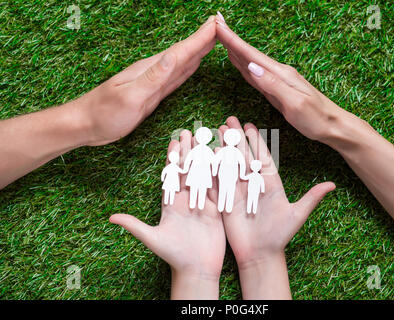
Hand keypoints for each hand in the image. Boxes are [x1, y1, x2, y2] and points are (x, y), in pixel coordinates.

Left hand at [76, 16, 216, 145]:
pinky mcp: (153, 94)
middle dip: (203, 39)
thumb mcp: (130, 96)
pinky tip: (193, 64)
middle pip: (184, 52)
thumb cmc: (104, 113)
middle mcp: (154, 72)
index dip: (200, 38)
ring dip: (197, 51)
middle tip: (221, 26)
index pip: (180, 50)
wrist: (86, 125)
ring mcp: (154, 82)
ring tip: (212, 40)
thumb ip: (153, 77)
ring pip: (182, 63)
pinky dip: (188, 69)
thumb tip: (174, 56)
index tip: (216, 23)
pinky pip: (176, 78)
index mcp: (150, 69)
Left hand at [110, 130, 225, 298]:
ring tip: (208, 140)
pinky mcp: (217, 209)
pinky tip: (223, 159)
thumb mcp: (153, 239)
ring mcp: (203, 204)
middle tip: (190, 132)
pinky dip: (220, 174)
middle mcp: (187, 200)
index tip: (174, 141)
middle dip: (189, 151)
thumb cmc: (173, 255)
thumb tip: (111, 218)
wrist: (196, 269)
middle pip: (188, 170)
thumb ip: (134, 226)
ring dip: (205, 158)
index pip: (172, 175)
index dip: (172, 158)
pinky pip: (218, 189)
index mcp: (171, 203)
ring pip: (204, 176)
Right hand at [215, 15, 361, 145]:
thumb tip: (252, 67)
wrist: (333, 126)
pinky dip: (244, 67)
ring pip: (251, 63)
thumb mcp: (294, 102)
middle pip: (250, 54)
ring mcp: (278, 81)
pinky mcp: (277, 91)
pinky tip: (240, 63)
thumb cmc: (316, 118)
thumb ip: (272, 84)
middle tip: (216, 26)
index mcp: (281, 74)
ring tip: (223, 39)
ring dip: (236, 51)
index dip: (234, 41)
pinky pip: (256, 76)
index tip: (219, 25)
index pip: (252, 54)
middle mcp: (279, 74)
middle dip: (232, 40)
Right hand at [218, 116, 334, 298]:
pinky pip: (218, 181)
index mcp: (270, 183)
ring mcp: (238, 191)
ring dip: (223, 148)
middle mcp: (253, 184)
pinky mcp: (225, 201)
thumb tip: (332, 185)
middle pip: (243, 156)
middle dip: (236, 138)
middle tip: (229, 120)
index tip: (250, 125)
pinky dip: (213, 168)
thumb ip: (311, 199)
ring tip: (217, 131)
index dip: (255, 141)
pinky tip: (208, 154)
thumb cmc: (280, 236)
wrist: (260, 255)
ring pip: (230, 164)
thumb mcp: (297, 216)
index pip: (261, 156)